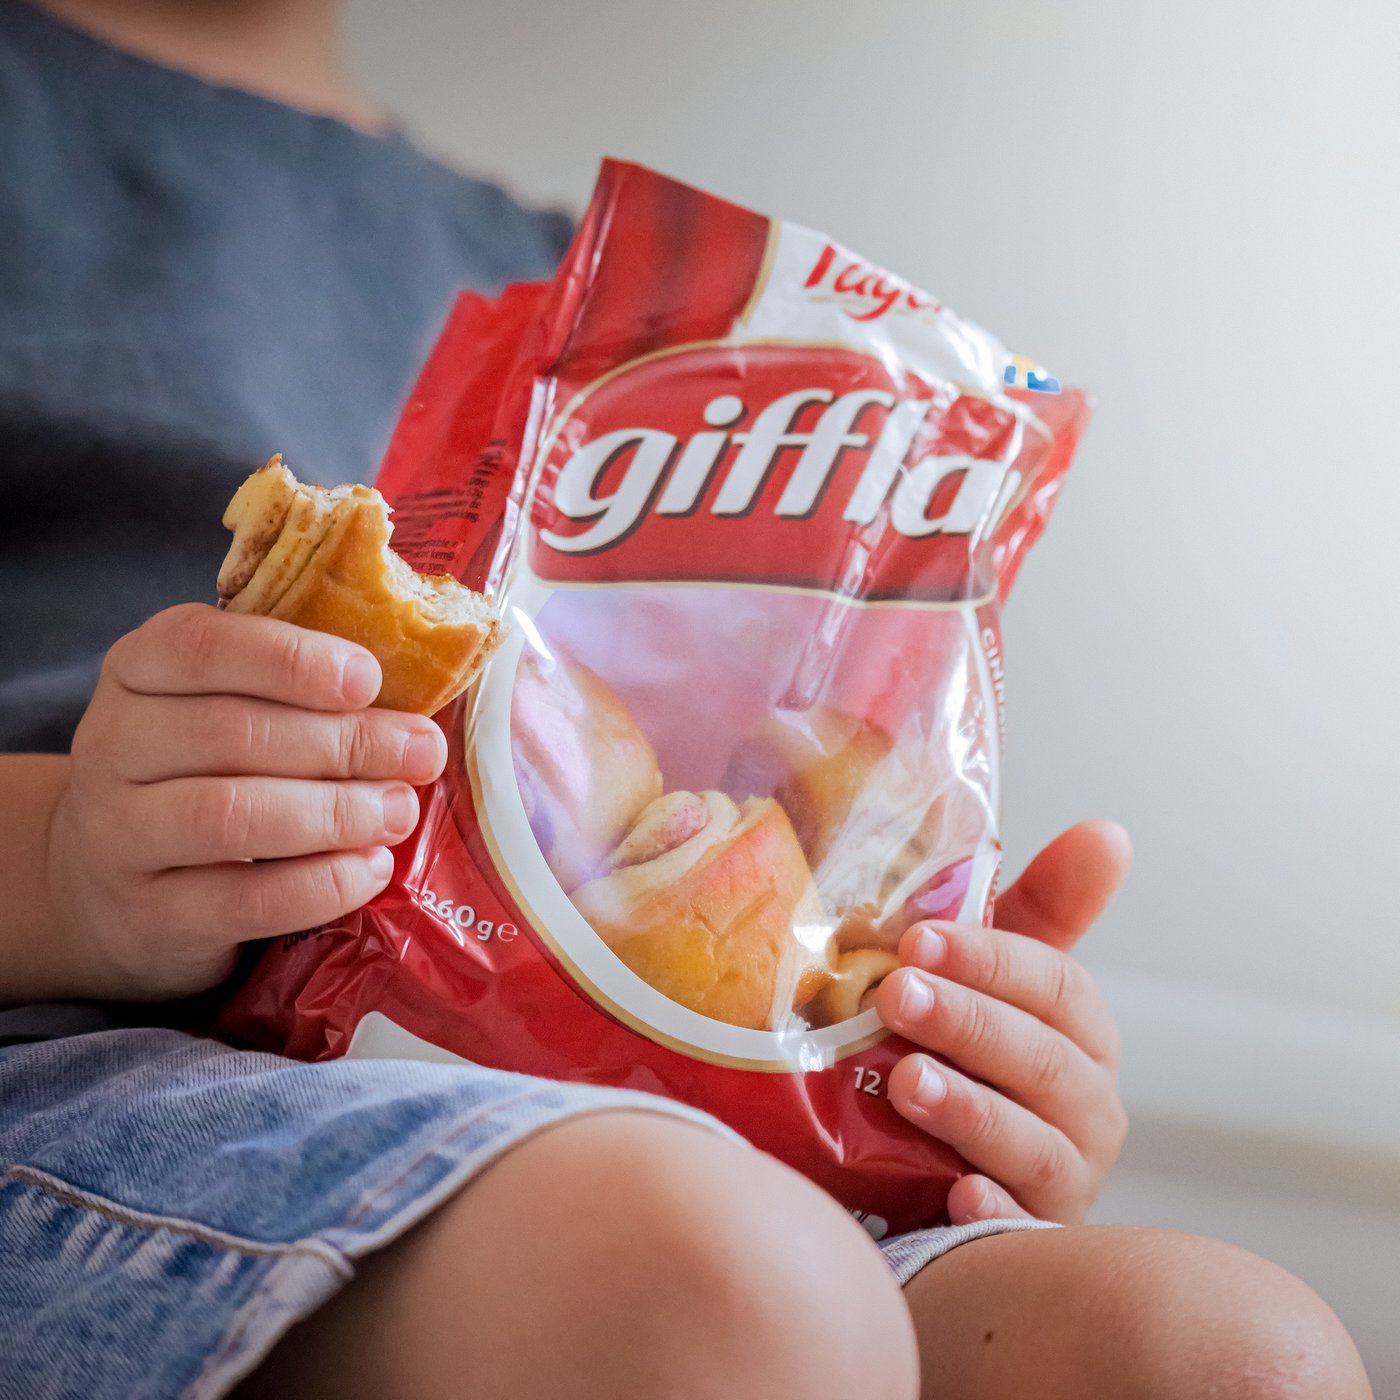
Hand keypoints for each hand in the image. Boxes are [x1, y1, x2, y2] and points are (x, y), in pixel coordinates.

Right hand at [46, 603, 446, 1001]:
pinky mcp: (148, 916)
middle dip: (345, 742)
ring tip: (399, 811)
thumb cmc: (201, 773)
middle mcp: (112, 745)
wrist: (112, 887)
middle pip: (234, 734)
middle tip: (420, 753)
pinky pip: (244, 900)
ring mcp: (120, 836)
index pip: (199, 646)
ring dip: (336, 812)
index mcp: (138, 671)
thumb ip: (298, 686)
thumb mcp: (225, 708)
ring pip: (232, 816)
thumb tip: (421, 682)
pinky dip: (320, 883)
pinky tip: (371, 868)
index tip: (368, 678)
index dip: (290, 659)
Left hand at [874, 822, 1131, 1224]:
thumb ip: (1037, 910)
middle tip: (896, 994)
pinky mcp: (1028, 1241)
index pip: (1056, 985)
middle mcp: (1085, 1106)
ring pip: (1034, 1145)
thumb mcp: (986, 977)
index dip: (991, 960)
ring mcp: (1061, 1179)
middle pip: (1044, 1059)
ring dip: (973, 1111)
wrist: (927, 1172)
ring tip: (908, 1083)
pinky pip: (1022, 1236)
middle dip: (970, 1022)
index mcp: (1077, 1034)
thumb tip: (1111, 832)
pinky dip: (995, 1215)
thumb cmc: (963, 1054)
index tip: (920, 937)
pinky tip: (957, 1195)